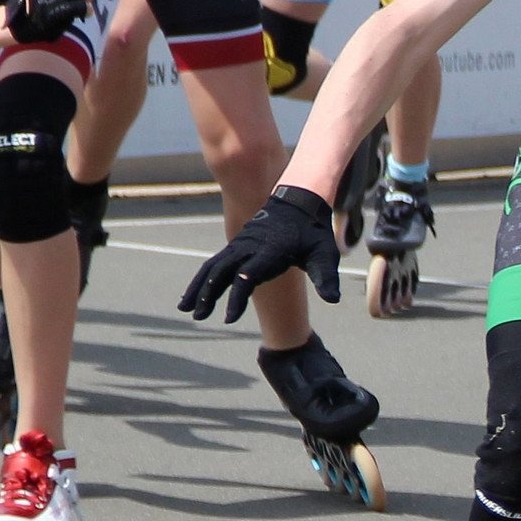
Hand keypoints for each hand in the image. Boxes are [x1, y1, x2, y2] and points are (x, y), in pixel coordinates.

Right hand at [179, 186, 341, 318]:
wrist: (299, 203)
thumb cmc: (313, 232)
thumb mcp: (324, 252)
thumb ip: (326, 276)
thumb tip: (333, 299)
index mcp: (270, 251)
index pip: (248, 276)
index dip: (237, 296)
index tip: (229, 318)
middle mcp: (250, 247)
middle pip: (222, 271)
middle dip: (208, 294)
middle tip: (198, 316)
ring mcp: (240, 246)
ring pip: (212, 267)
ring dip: (198, 288)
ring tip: (186, 310)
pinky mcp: (236, 247)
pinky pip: (214, 263)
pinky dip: (202, 279)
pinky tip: (193, 296)